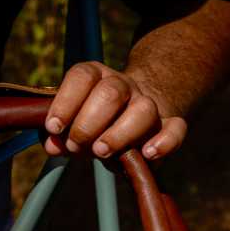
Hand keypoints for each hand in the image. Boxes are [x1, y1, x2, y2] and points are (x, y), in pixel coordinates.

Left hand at [43, 61, 187, 160]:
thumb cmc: (93, 122)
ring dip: (119, 134)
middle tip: (75, 146)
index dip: (65, 101)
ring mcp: (147, 103)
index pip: (82, 76)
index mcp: (96, 77)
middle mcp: (123, 85)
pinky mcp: (168, 125)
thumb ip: (60, 134)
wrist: (130, 116)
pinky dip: (164, 142)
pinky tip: (147, 154)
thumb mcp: (72, 124)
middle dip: (87, 124)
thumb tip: (53, 146)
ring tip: (101, 152)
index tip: (54, 127)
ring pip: (143, 110)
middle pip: (110, 93)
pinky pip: (176, 128)